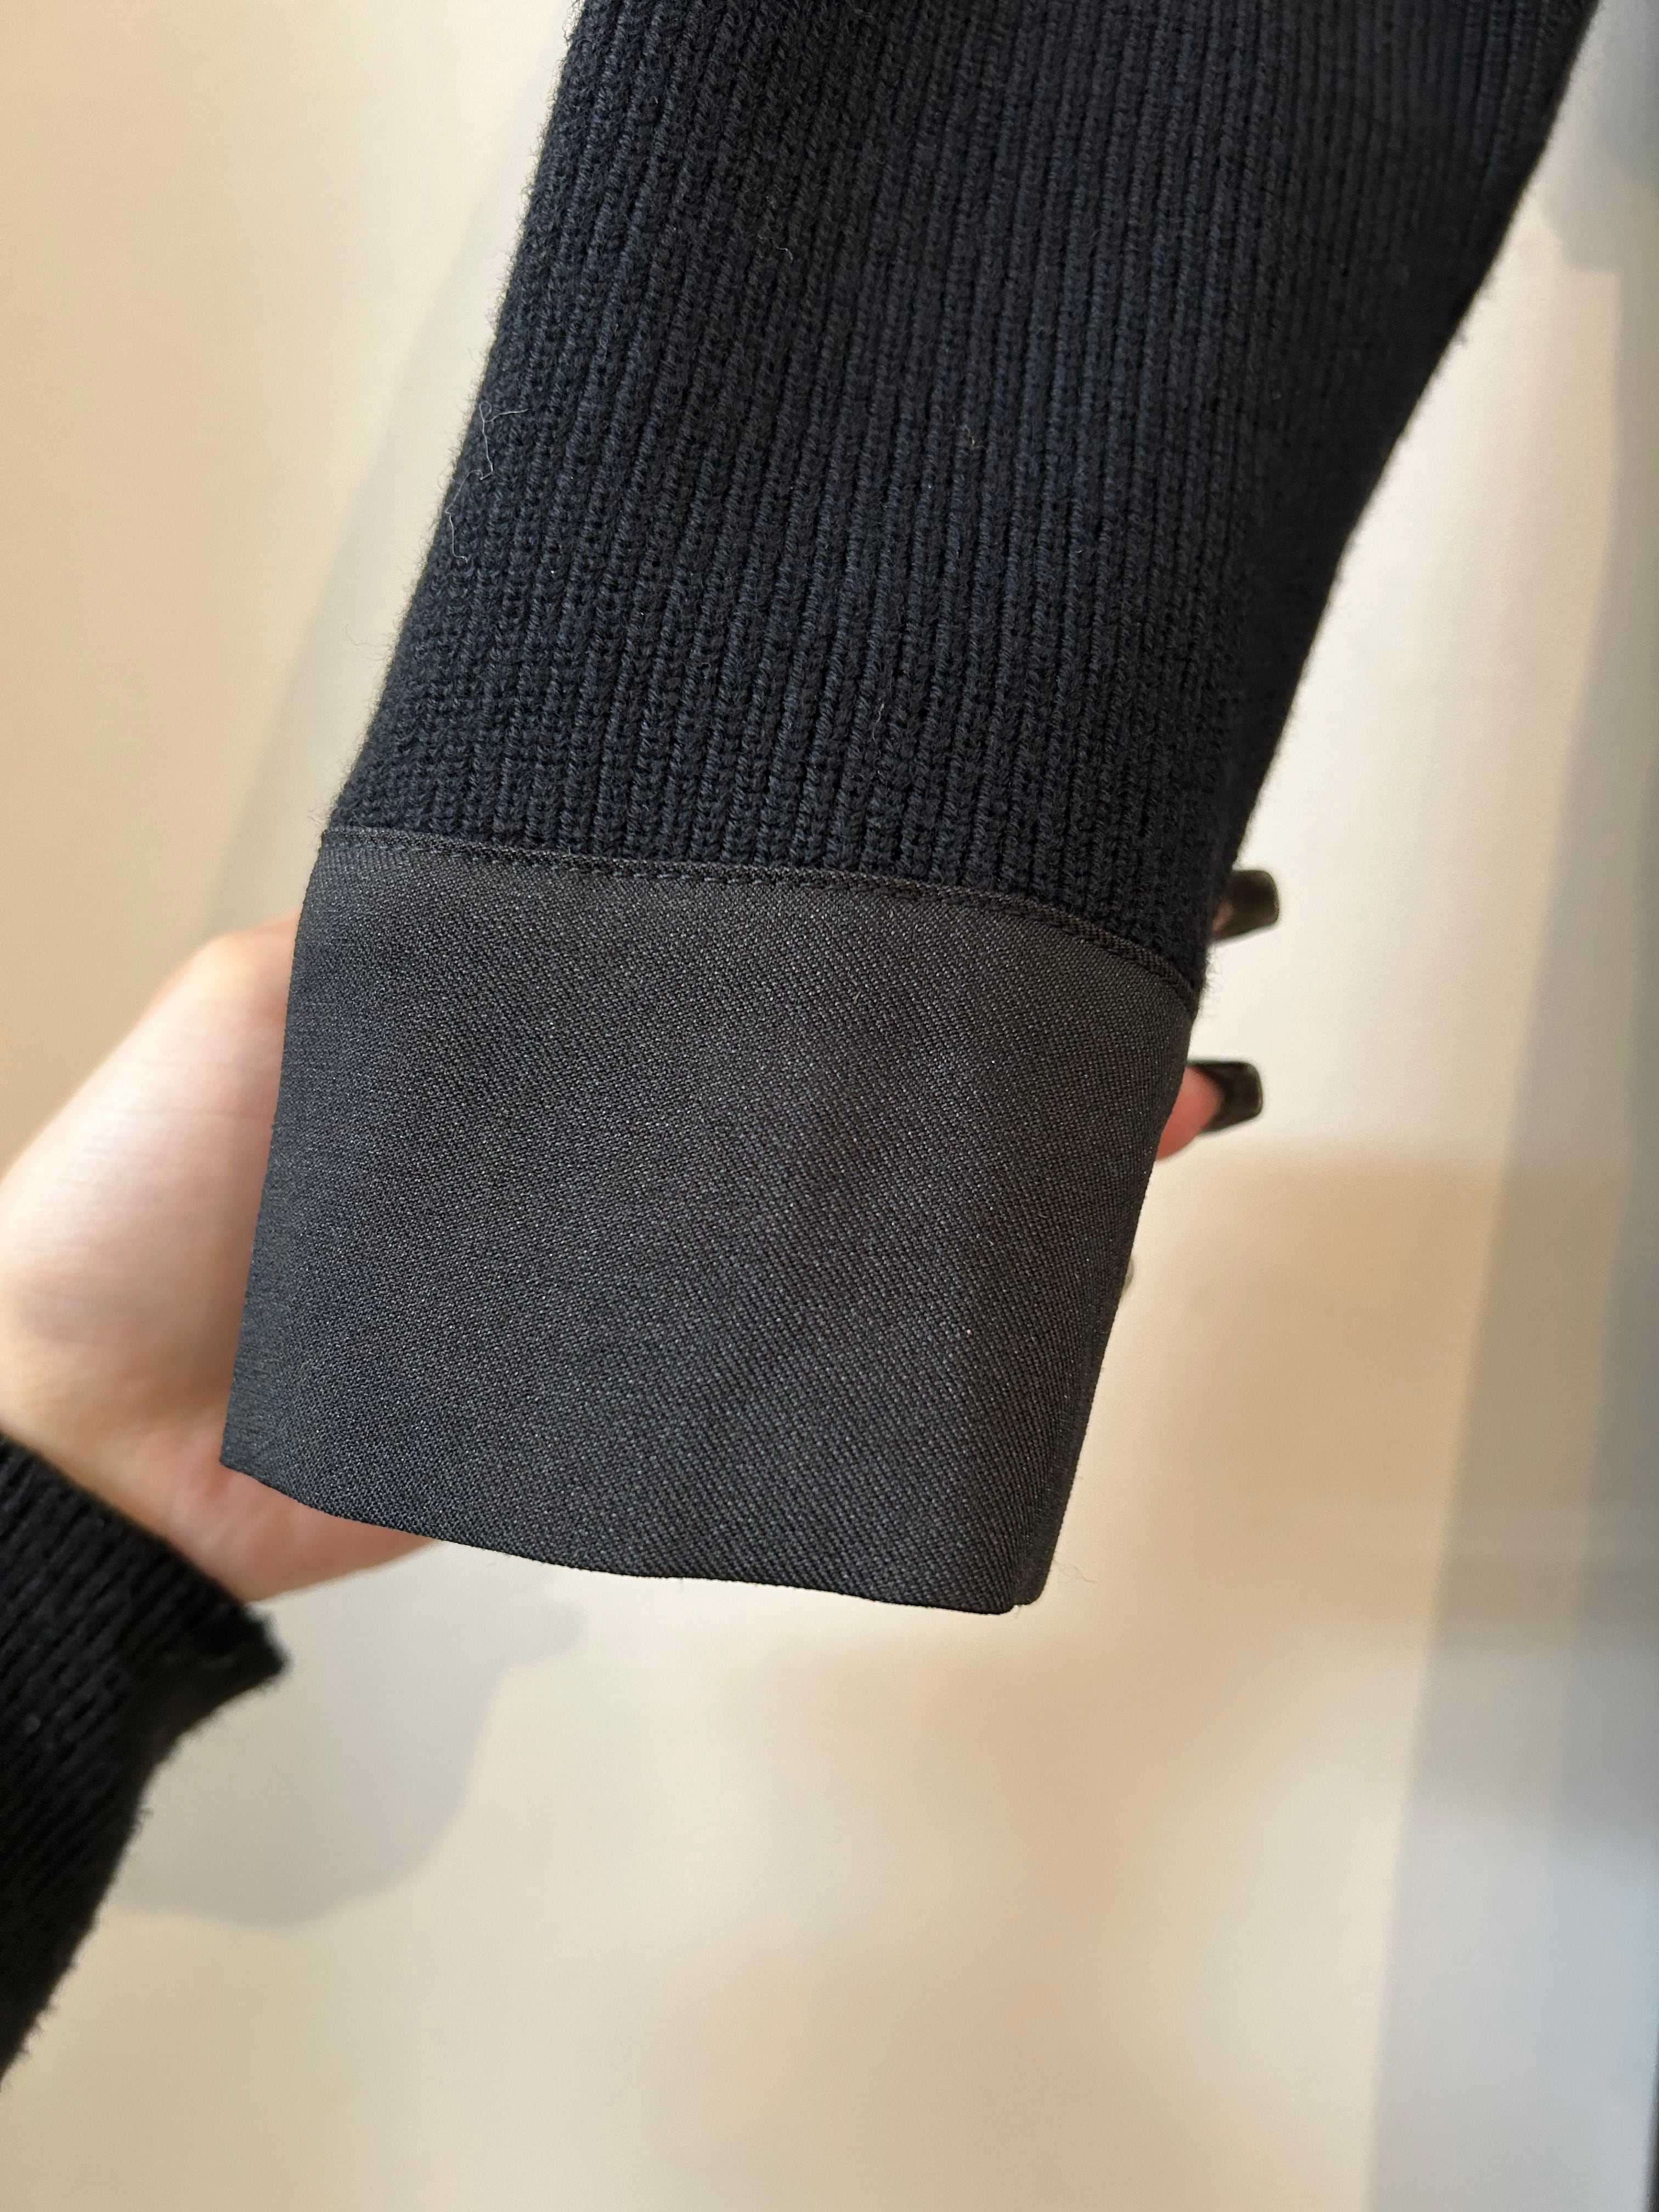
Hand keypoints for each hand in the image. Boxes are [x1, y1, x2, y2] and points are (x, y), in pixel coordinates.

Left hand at [0, 870, 1269, 1601]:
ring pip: (845, 1200)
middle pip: (826, 1067)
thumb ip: (421, 933)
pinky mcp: (631, 1389)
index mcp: (539, 1022)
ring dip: (1001, 1155)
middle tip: (1151, 971)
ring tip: (1160, 1097)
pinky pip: (793, 1341)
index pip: (742, 937)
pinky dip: (918, 1307)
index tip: (1002, 841)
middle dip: (991, 1019)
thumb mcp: (274, 998)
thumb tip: (595, 858)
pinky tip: (1036, 1263)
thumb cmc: (146, 1202)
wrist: (85, 1437)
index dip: (871, 897)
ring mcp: (630, 1267)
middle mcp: (606, 1138)